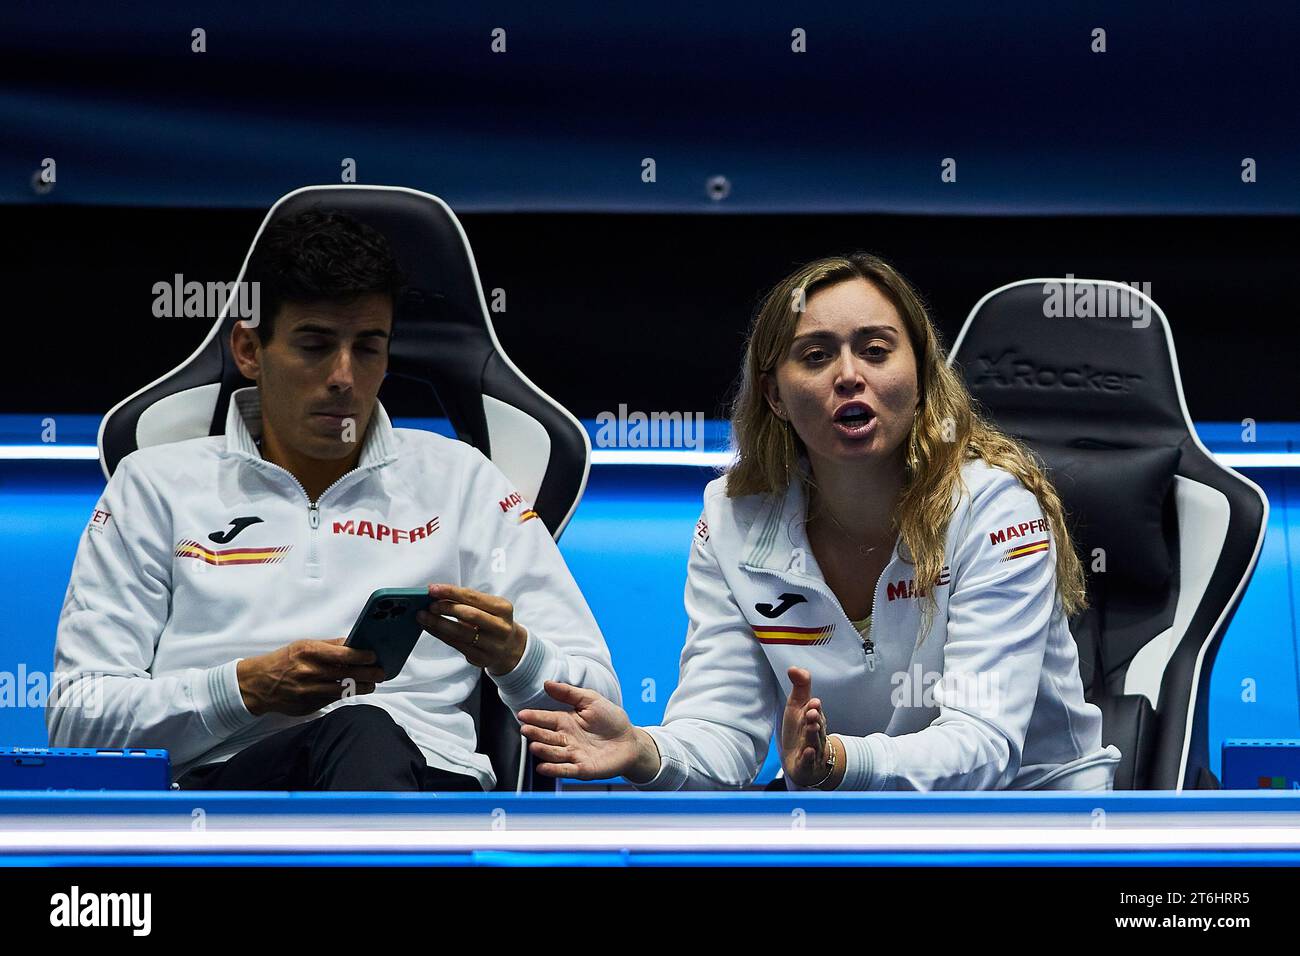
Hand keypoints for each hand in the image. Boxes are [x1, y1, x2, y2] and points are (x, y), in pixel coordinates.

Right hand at [236, 638, 384, 716]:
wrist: (257, 684)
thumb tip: (355, 642)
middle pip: (347, 673)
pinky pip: (333, 699)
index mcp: (308, 652)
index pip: (342, 654)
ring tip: (373, 683)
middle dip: (369, 673)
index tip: (374, 655)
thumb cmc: (283, 661)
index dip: (362, 655)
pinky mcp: (309, 705)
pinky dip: (346, 694)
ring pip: (344, 689)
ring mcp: (309, 690)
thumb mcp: (303, 646)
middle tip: (381, 672)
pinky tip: (356, 689)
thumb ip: (329, 645)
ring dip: (362, 686)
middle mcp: (309, 671)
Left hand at [417, 584, 527, 674]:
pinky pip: (456, 645)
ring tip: (423, 616)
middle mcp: (501, 627)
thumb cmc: (493, 622)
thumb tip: (438, 594)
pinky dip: (440, 635)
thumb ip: (468, 601)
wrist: (509, 648)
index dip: (451, 592)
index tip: (433, 589)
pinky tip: (431, 628)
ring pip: (460, 632)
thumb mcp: (490, 608)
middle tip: (429, 605)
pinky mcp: (481, 658)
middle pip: (469, 614)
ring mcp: (492, 645)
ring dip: (438, 623)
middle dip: (446, 608)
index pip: (473, 597)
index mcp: (503, 608)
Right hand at [518, 680, 659, 781]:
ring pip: (554, 753)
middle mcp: (566, 739)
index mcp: (566, 722)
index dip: (534, 717)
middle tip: (525, 729)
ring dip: (543, 751)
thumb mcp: (591, 700)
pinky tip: (543, 767)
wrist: (630, 741)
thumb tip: (547, 683)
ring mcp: (573, 755)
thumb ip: (569, 693)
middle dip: (535, 733)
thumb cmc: (611, 720)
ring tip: (534, 746)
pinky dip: (554, 769)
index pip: (546, 719)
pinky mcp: (582, 769)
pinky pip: (566, 770)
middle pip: (546, 737)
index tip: (522, 715)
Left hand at [780, 666, 835, 787]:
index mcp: (813, 718)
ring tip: (812, 726)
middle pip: (817, 725)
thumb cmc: (800, 730)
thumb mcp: (797, 707)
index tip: (812, 701)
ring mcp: (812, 749)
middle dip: (815, 718)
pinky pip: (808, 761)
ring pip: (814, 742)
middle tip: (812, 712)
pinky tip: (808, 752)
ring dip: (813, 735)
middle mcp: (815, 733)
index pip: (814, 711)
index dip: (813, 706)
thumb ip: (799, 687)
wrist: (801, 760)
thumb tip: (794, 667)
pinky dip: (808, 757)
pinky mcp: (806, 764)